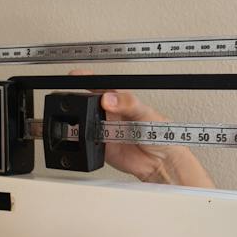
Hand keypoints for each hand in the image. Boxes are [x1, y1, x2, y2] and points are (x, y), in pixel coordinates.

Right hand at [66, 69, 214, 188]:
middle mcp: (110, 113)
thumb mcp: (146, 113)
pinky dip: (83, 139)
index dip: (87, 79)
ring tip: (90, 123)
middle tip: (81, 103)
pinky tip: (90, 138)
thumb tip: (109, 98)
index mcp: (121, 100)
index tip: (76, 76)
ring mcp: (104, 129)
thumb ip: (129, 104)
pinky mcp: (100, 145)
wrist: (160, 160)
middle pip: (88, 102)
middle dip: (79, 101)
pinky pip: (85, 141)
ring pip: (84, 121)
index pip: (101, 85)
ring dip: (80, 121)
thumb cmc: (159, 132)